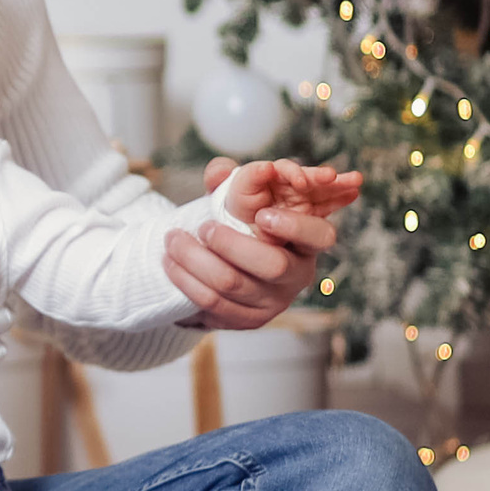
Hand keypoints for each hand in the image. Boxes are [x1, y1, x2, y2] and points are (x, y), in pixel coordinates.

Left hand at [164, 157, 342, 330]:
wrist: (226, 266)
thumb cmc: (241, 225)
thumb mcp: (242, 201)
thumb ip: (232, 182)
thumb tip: (219, 170)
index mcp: (306, 242)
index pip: (320, 235)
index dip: (294, 226)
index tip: (262, 215)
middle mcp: (296, 275)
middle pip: (272, 265)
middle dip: (231, 244)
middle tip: (204, 227)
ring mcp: (273, 302)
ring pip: (233, 284)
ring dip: (195, 259)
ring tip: (172, 239)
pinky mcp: (246, 320)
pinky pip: (212, 304)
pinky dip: (186, 281)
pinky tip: (170, 263)